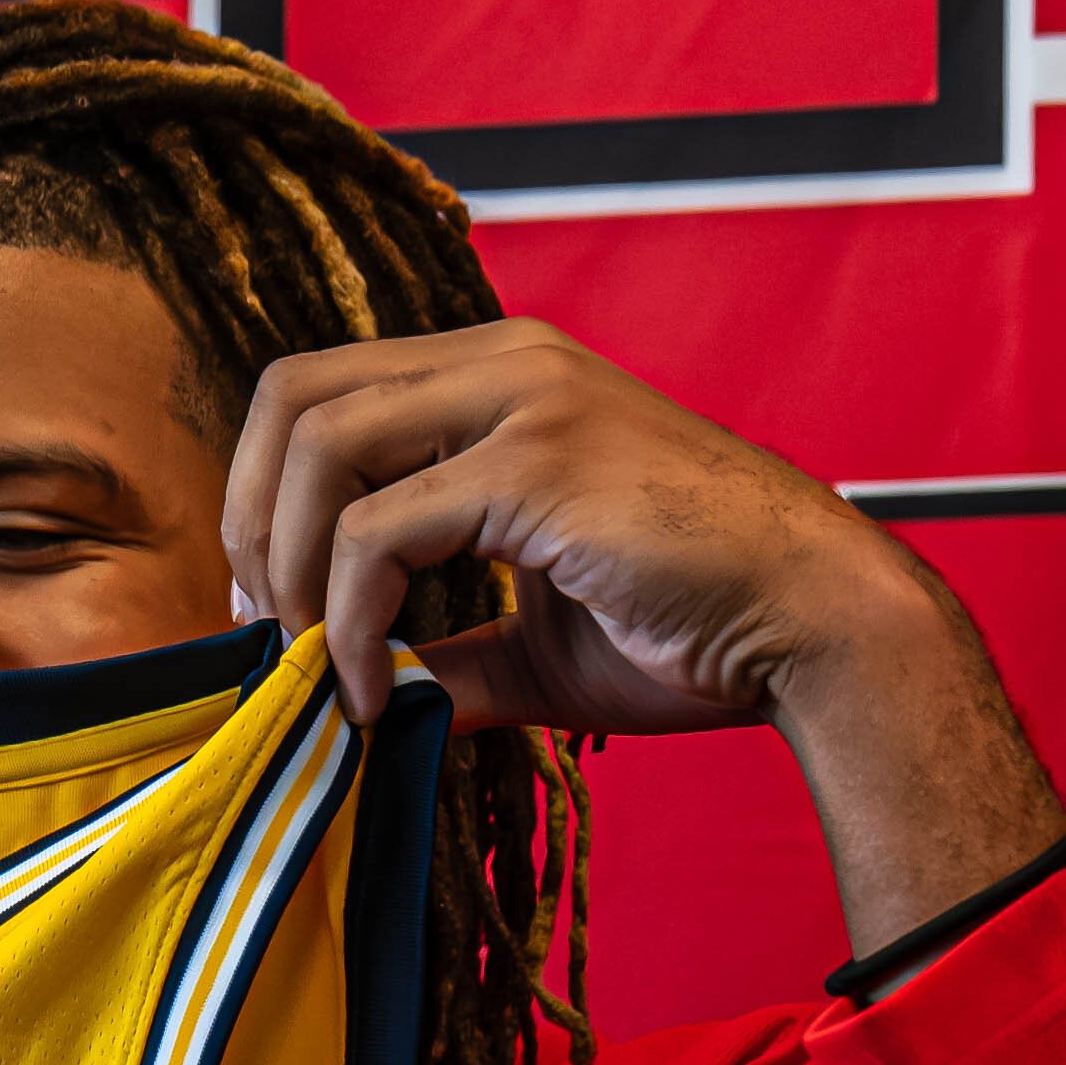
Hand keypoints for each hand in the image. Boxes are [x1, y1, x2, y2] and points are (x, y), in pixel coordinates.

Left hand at [223, 322, 1065, 953]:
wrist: (817, 629)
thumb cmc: (699, 632)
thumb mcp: (536, 648)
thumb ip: (444, 656)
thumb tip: (360, 702)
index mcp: (501, 379)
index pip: (321, 392)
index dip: (265, 498)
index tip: (272, 609)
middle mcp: (506, 362)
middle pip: (293, 396)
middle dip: (249, 522)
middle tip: (265, 633)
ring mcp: (525, 397)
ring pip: (319, 448)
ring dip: (288, 572)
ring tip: (312, 667)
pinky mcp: (539, 460)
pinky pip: (377, 533)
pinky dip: (347, 622)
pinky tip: (372, 690)